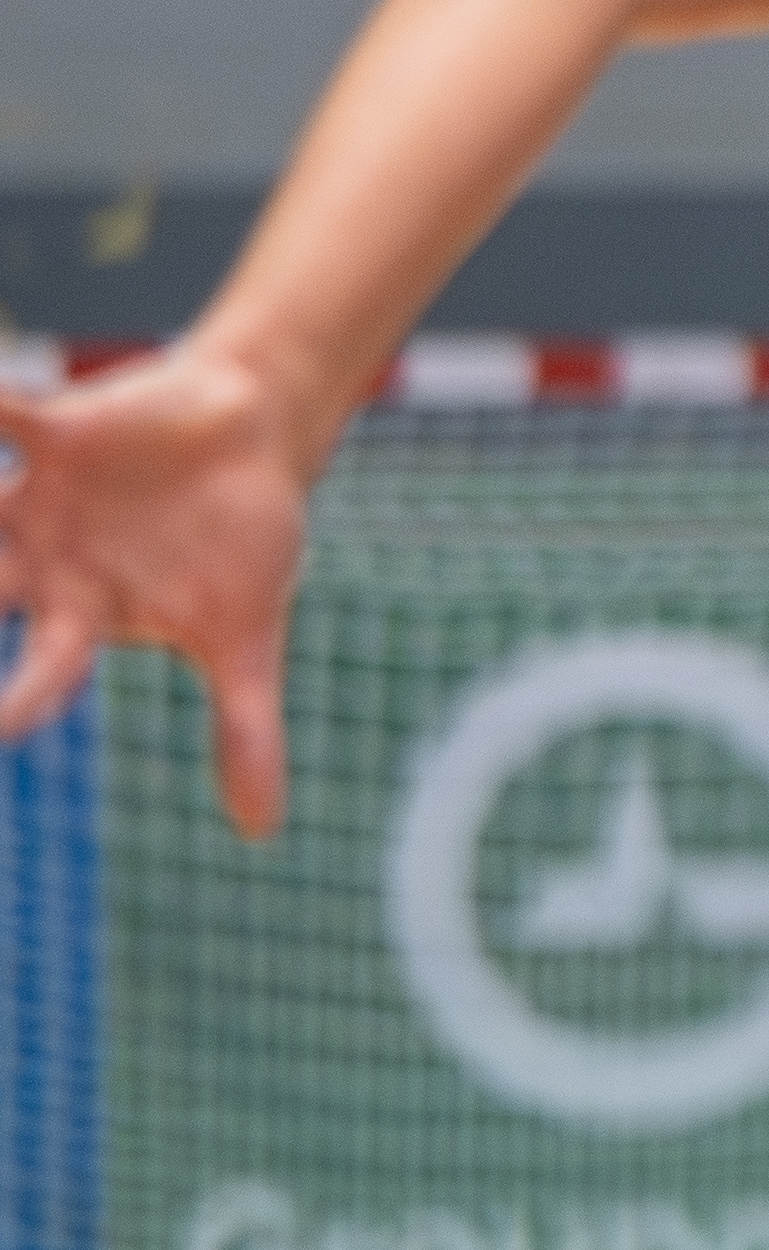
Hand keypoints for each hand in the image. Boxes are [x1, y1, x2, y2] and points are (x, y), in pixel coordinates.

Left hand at [0, 338, 332, 833]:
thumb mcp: (247, 637)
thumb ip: (245, 730)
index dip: (12, 707)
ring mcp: (37, 498)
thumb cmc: (242, 540)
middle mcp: (38, 564)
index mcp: (80, 618)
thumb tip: (262, 834)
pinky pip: (4, 416)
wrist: (253, 432)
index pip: (37, 677)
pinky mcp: (53, 431)